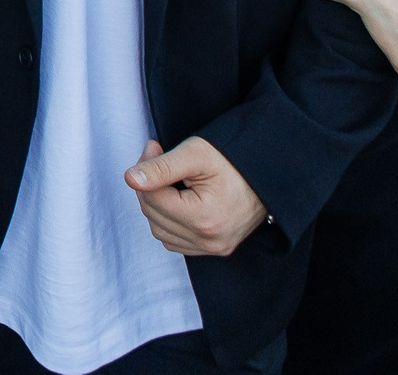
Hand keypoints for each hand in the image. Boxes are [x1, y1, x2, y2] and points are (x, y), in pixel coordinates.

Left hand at [126, 136, 267, 256]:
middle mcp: (209, 241)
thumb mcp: (195, 155)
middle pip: (153, 215)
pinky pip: (175, 241)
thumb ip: (161, 167)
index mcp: (204, 218)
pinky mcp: (216, 249)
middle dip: (149, 186)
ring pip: (160, 230)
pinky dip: (168, 222)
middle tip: (157, 157)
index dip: (145, 169)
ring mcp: (213, 248)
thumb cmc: (232, 160)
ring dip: (156, 204)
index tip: (153, 148)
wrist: (267, 175)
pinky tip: (177, 200)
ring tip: (171, 180)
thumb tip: (130, 179)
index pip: (153, 198)